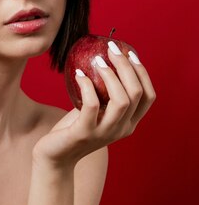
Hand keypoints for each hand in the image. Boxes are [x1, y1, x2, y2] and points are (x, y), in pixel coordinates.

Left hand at [33, 45, 155, 165]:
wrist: (55, 156)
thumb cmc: (74, 129)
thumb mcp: (96, 111)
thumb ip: (104, 94)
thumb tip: (106, 59)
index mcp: (129, 123)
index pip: (149, 96)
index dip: (142, 72)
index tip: (130, 53)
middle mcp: (122, 129)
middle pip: (136, 93)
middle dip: (126, 66)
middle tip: (111, 49)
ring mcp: (104, 133)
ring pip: (121, 100)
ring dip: (110, 75)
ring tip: (97, 60)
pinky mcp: (84, 133)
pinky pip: (92, 105)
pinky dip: (87, 85)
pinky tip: (78, 74)